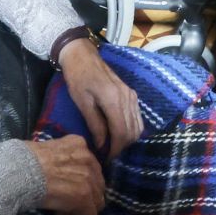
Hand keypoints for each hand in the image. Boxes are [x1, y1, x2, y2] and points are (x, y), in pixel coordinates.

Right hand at [24, 134, 103, 214]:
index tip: (65, 187)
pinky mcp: (84, 196)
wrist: (19, 171)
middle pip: (97, 184)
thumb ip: (61, 157)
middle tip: (66, 200)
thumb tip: (61, 172)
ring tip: (62, 209)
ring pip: (96, 202)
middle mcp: (89, 158)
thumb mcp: (47, 149)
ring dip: (80, 208)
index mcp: (79, 143)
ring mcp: (89, 178)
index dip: (79, 180)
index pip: (90, 167)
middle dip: (84, 195)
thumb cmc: (24, 160)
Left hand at [59, 38, 141, 156]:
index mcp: (114, 100)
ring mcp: (132, 95)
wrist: (82, 55)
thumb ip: (95, 124)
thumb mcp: (82, 102)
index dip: (116, 149)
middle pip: (132, 132)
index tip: (107, 159)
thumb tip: (102, 145)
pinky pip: (137, 117)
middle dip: (122, 147)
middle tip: (108, 155)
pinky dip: (131, 129)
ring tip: (112, 146)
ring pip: (137, 126)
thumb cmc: (78, 77)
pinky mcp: (131, 94)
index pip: (121, 132)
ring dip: (127, 139)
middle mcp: (128, 98)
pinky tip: (118, 133)